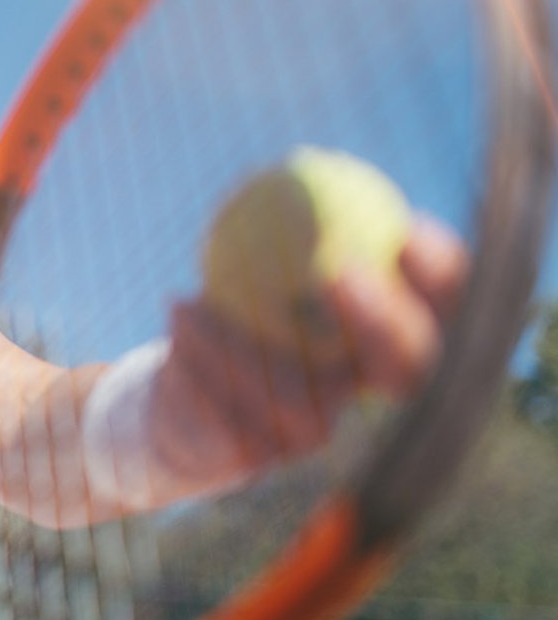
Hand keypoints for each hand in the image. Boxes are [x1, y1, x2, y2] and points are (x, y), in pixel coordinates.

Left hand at [150, 218, 467, 485]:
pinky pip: (230, 411)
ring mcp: (315, 432)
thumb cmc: (230, 304)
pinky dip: (198, 355)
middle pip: (408, 369)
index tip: (409, 231)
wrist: (174, 386)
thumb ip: (294, 226)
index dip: (442, 280)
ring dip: (248, 344)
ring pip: (298, 399)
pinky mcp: (257, 457)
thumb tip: (308, 162)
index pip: (444, 312)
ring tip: (205, 294)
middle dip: (386, 322)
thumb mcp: (259, 259)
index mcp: (379, 341)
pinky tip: (178, 307)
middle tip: (342, 271)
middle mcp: (363, 393)